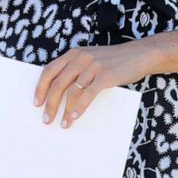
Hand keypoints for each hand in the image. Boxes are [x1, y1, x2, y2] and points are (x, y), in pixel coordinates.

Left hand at [36, 42, 153, 127]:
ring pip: (71, 91)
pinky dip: (80, 107)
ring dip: (64, 110)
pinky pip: (88, 94)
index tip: (36, 103)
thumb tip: (60, 94)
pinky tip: (75, 116)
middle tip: (46, 119)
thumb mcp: (92, 59)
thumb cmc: (115, 60)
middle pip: (57, 83)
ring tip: (63, 123)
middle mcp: (81, 58)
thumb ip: (77, 70)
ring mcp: (93, 66)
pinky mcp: (106, 75)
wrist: (141, 54)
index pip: (49, 71)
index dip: (40, 88)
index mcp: (74, 54)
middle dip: (50, 104)